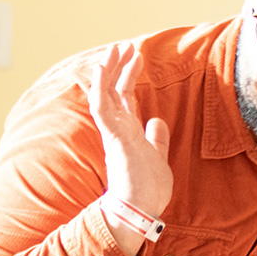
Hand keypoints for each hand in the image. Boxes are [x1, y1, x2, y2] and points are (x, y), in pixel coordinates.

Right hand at [88, 42, 172, 255]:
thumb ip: (156, 139)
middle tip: (125, 45)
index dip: (129, 75)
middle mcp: (118, 130)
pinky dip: (98, 90)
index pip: (125, 98)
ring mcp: (114, 133)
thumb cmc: (146, 189)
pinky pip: (101, 110)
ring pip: (105, 95)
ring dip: (108, 71)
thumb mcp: (157, 157)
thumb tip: (157, 120)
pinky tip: (99, 70)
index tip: (136, 56)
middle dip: (119, 66)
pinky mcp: (114, 139)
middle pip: (114, 91)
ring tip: (114, 49)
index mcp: (128, 133)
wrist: (140, 210)